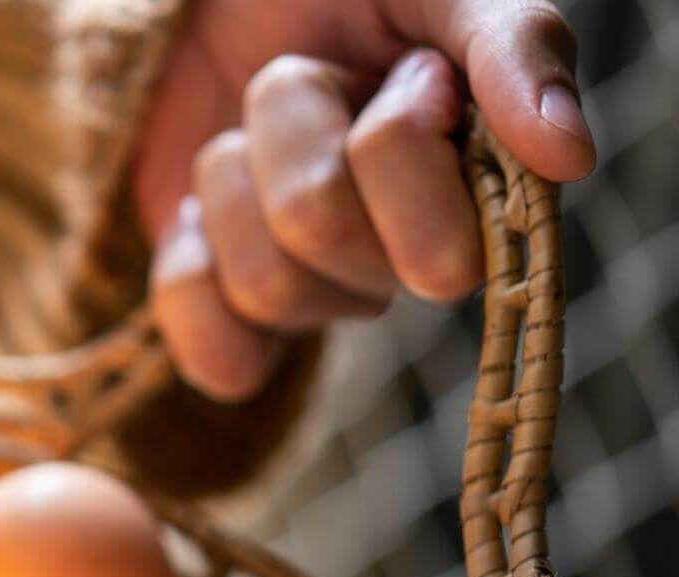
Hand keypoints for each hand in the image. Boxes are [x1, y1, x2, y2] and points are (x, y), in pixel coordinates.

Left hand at [135, 0, 595, 400]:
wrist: (230, 10)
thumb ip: (514, 47)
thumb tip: (567, 157)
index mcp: (480, 199)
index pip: (440, 256)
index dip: (395, 147)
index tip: (410, 77)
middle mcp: (404, 264)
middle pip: (320, 233)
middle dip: (294, 138)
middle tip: (316, 88)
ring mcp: (322, 298)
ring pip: (262, 285)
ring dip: (232, 180)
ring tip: (256, 134)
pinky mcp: (240, 324)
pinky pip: (219, 361)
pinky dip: (189, 277)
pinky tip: (200, 218)